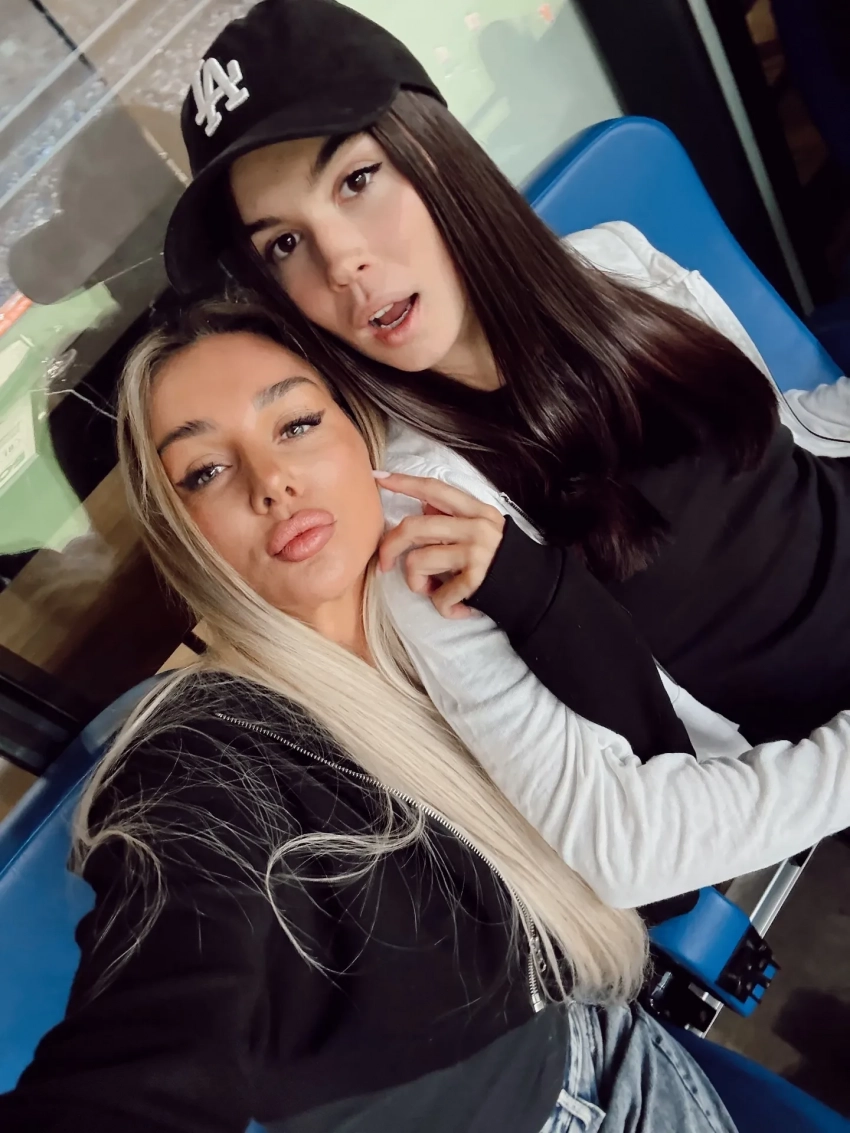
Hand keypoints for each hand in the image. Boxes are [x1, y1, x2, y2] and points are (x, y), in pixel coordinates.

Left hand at [375, 471, 505, 618]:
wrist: (540, 593)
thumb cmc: (504, 563)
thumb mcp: (483, 531)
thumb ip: (454, 517)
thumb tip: (424, 502)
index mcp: (477, 511)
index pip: (435, 488)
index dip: (405, 483)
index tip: (378, 479)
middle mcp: (476, 526)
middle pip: (413, 527)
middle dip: (390, 547)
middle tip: (385, 565)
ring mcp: (477, 552)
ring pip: (417, 561)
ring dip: (418, 584)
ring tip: (435, 591)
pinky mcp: (477, 579)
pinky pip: (438, 595)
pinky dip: (443, 607)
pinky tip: (459, 607)